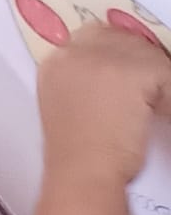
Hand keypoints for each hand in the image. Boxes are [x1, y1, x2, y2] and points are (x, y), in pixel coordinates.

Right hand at [38, 22, 170, 186]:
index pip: (93, 38)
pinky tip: (160, 114)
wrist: (81, 176)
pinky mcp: (136, 70)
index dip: (114, 58)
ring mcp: (105, 57)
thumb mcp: (66, 107)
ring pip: (147, 56)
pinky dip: (168, 97)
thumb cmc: (75, 156)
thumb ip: (84, 83)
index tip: (127, 81)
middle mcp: (76, 51)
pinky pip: (166, 74)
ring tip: (153, 108)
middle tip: (147, 95)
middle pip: (123, 42)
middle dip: (139, 66)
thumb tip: (116, 77)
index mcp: (55, 62)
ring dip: (155, 82)